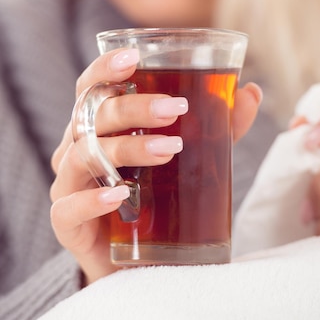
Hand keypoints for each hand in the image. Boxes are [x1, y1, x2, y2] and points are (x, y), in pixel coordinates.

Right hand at [50, 48, 260, 284]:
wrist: (140, 261)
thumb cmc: (159, 197)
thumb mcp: (192, 156)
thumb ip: (219, 126)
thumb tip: (252, 92)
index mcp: (99, 125)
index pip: (91, 87)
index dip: (105, 68)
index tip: (133, 57)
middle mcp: (77, 148)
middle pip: (91, 116)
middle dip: (134, 107)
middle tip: (176, 109)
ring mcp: (68, 185)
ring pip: (83, 155)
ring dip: (127, 147)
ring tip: (169, 149)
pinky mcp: (67, 224)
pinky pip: (67, 208)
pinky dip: (93, 200)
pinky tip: (121, 195)